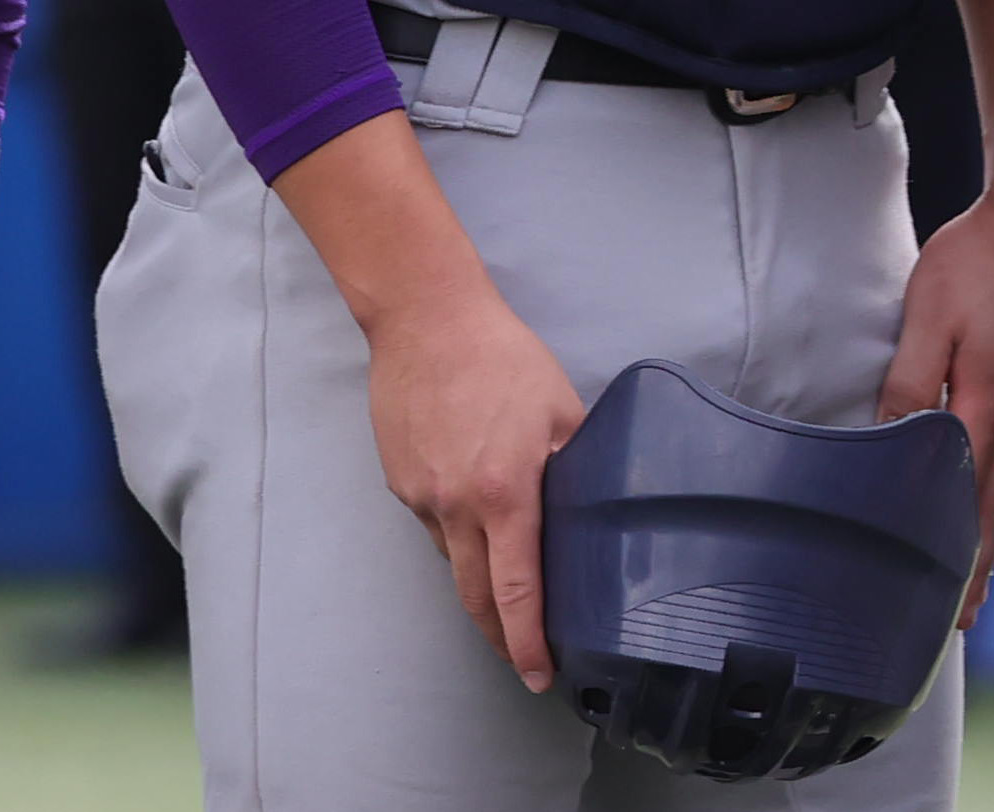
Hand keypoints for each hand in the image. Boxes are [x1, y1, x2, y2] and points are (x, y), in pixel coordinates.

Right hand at [362, 281, 589, 688]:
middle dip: (500, 637)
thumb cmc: (500, 357)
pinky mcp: (399, 480)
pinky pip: (431, 523)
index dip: (528, 643)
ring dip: (477, 577)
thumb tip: (594, 508)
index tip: (539, 675)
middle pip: (476, 598)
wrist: (424, 317)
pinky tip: (468, 501)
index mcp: (506, 494)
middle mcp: (457, 506)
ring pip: (452, 560)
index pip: (517, 592)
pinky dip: (453, 529)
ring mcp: (422, 496)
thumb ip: (577, 467)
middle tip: (522, 659)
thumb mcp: (560, 410)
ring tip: (502, 575)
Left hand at [879, 175, 993, 623]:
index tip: (946, 603)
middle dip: (975, 564)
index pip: (966, 498)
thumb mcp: (928, 315)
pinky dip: (993, 493)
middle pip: (991, 506)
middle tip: (963, 618)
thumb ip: (909, 379)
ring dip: (985, 534)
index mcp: (986, 404)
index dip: (955, 552)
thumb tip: (893, 440)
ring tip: (973, 577)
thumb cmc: (977, 261)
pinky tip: (982, 498)